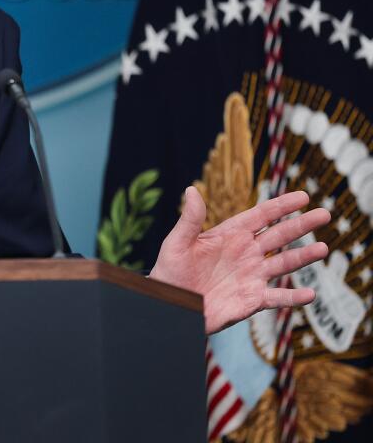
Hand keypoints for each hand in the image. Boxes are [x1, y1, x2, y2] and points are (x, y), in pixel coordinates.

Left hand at [148, 187, 328, 333]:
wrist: (169, 304)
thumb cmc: (170, 271)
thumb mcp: (177, 243)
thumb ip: (189, 219)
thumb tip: (192, 189)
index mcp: (230, 235)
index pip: (260, 216)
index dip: (281, 206)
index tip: (303, 196)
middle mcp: (245, 253)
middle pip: (279, 235)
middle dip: (301, 225)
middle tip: (325, 214)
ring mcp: (251, 276)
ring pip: (283, 263)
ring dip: (303, 257)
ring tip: (323, 249)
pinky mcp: (251, 300)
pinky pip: (276, 298)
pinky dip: (293, 297)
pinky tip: (310, 295)